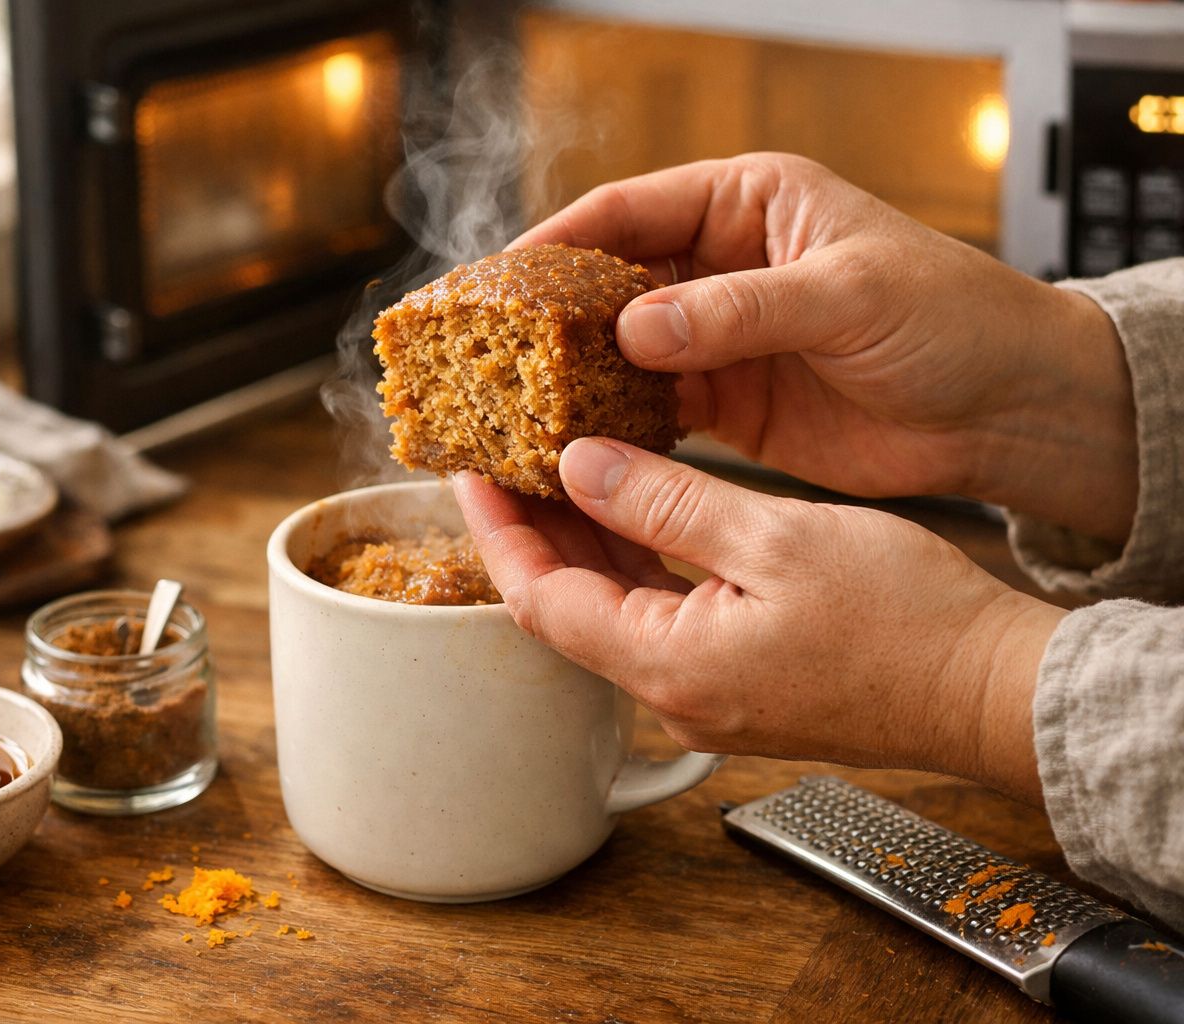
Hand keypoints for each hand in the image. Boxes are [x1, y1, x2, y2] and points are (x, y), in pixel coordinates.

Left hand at [453, 441, 1066, 802]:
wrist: (991, 688)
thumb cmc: (906, 620)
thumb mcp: (775, 537)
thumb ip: (666, 501)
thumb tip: (579, 466)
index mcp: (667, 666)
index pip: (539, 596)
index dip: (497, 529)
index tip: (471, 469)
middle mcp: (672, 694)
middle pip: (566, 604)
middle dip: (533, 527)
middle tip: (505, 452)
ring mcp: (703, 693)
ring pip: (612, 607)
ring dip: (584, 540)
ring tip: (556, 462)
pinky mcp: (736, 680)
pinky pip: (658, 615)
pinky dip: (637, 559)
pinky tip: (633, 505)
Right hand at [514, 154, 1136, 543]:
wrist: (1006, 409)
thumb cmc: (952, 320)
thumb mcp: (849, 297)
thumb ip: (740, 310)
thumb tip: (634, 329)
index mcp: (748, 202)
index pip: (629, 209)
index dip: (557, 242)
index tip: (498, 279)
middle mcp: (721, 262)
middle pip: (608, 281)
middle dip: (548, 315)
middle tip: (483, 349)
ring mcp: (719, 334)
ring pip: (620, 349)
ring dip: (571, 375)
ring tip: (511, 403)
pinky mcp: (728, 400)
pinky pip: (651, 405)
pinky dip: (612, 423)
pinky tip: (571, 444)